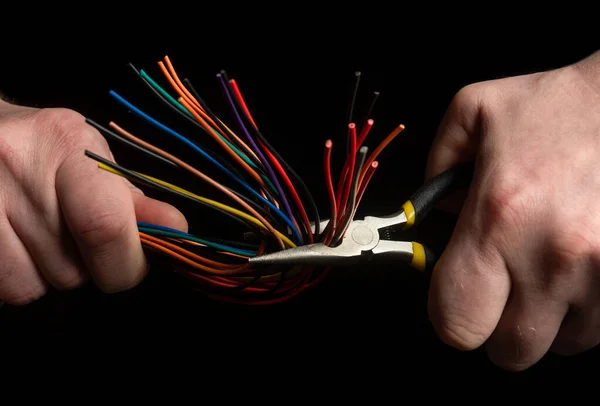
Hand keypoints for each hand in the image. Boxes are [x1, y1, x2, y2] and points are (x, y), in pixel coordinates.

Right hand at [0, 99, 187, 304]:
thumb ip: (135, 201)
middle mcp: (17, 164)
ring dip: (46, 274)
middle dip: (85, 267)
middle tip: (74, 237)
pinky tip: (14, 244)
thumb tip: (176, 229)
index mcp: (66, 144)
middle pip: (72, 269)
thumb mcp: (92, 161)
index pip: (104, 225)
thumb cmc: (45, 151)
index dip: (126, 263)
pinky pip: (5, 290)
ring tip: (37, 234)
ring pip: (34, 287)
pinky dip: (17, 278)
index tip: (132, 264)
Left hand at [426, 51, 599, 370]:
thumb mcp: (473, 113)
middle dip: (499, 324)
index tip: (458, 299)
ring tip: (549, 265)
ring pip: (561, 344)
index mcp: (499, 218)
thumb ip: (436, 167)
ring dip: (549, 316)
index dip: (451, 317)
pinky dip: (586, 309)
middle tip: (504, 286)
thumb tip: (430, 213)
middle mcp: (553, 256)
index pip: (457, 321)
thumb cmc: (559, 104)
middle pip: (510, 351)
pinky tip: (580, 267)